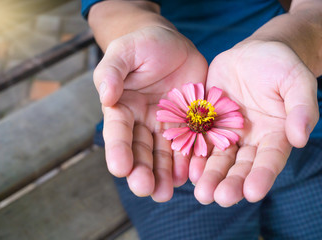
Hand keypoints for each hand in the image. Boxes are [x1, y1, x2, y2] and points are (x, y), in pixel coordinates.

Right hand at [94, 26, 207, 200]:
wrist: (171, 44)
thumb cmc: (142, 44)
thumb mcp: (124, 52)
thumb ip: (111, 71)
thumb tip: (105, 96)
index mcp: (121, 108)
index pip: (118, 133)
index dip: (118, 150)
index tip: (119, 168)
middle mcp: (142, 122)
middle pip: (141, 151)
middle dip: (142, 171)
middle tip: (146, 189)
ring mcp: (166, 125)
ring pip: (164, 154)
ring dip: (165, 174)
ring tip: (166, 192)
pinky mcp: (189, 123)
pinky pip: (190, 144)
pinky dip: (190, 160)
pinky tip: (191, 175)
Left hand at [192, 40, 318, 206]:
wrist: (254, 53)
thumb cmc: (281, 66)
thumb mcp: (296, 81)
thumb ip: (301, 108)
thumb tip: (299, 138)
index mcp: (275, 135)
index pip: (269, 159)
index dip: (262, 176)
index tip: (252, 193)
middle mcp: (250, 139)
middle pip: (240, 165)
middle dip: (230, 182)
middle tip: (219, 198)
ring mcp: (227, 131)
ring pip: (218, 157)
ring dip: (209, 175)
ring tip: (201, 193)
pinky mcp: (208, 120)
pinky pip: (199, 139)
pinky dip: (193, 153)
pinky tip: (186, 167)